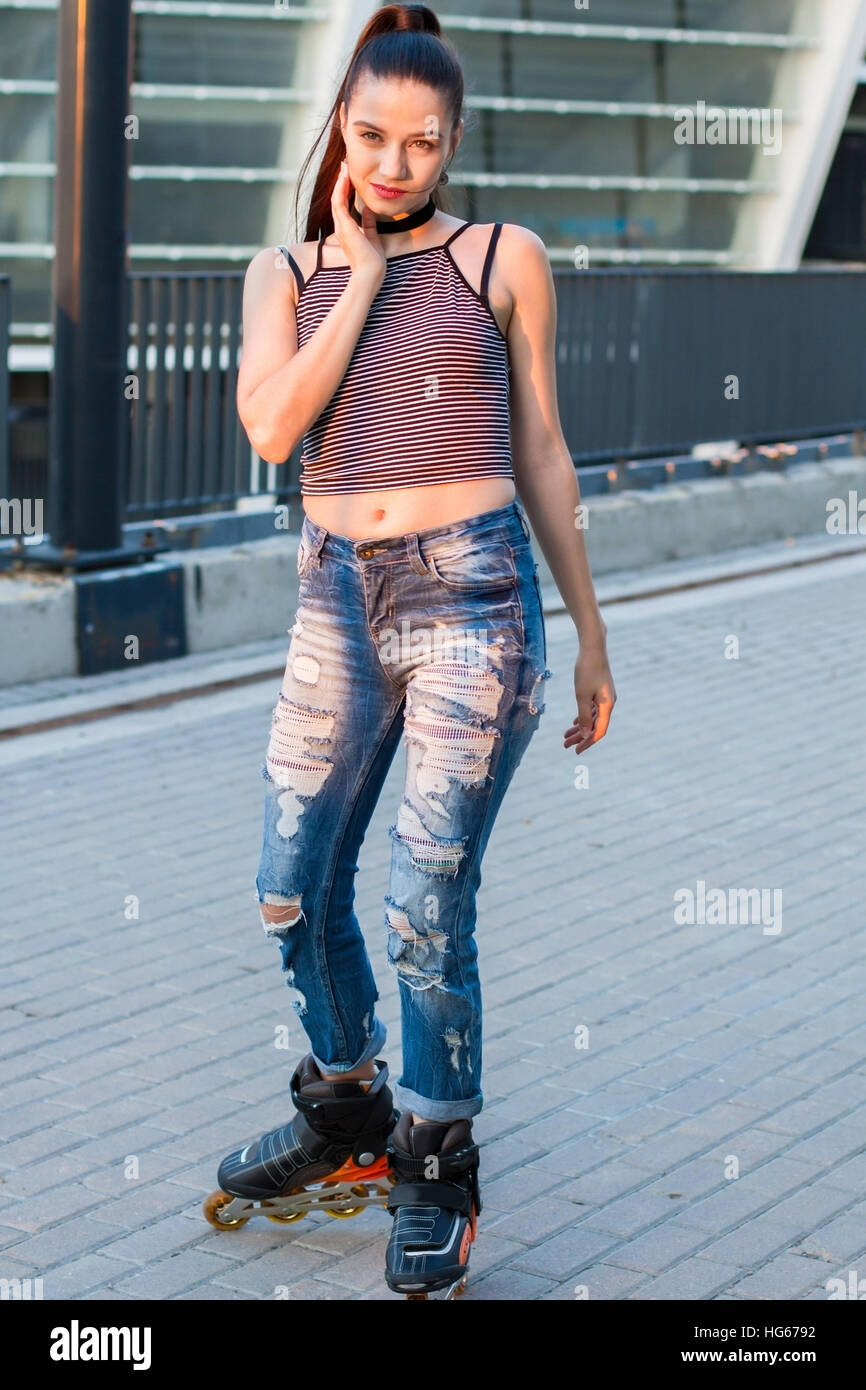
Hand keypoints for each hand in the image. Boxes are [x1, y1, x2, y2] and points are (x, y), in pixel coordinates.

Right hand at [330, 161, 386, 283]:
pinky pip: (339, 203)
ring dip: (340, 182)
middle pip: (337, 198)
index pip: (343, 204)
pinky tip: (344, 177)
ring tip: (344, 167)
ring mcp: (341, 227)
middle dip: (341, 181)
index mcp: (347, 229)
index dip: (346, 189)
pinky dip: (341, 189)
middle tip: (344, 165)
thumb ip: (369, 222)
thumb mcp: (372, 236)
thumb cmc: (373, 260)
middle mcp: (341, 227)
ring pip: (336, 198)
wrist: (371, 273)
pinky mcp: (344, 227)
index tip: (350, 175)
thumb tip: (370, 209)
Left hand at [564, 640, 615, 753]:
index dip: (587, 742)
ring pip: (593, 718)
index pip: (598, 732)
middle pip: (595, 726)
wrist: (593, 648)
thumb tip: (585, 735)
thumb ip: (583, 716)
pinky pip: (593, 709)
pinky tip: (574, 722)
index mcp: (607, 706)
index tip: (575, 751)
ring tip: (566, 735)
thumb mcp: (582, 695)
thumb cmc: (586, 670)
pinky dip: (583, 717)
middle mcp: (609, 703)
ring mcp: (605, 697)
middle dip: (580, 737)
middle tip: (565, 745)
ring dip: (580, 728)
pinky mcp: (600, 690)